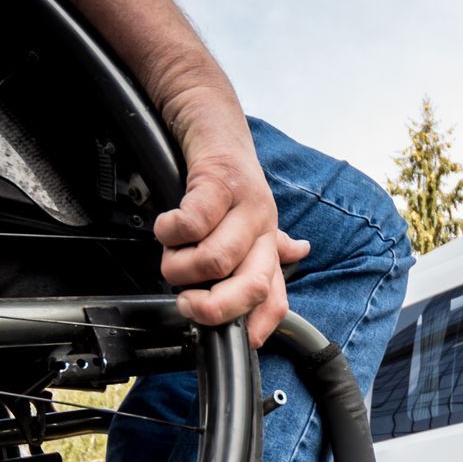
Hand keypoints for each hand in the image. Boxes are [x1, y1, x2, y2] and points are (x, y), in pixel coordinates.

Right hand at [152, 92, 306, 347]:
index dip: (259, 327)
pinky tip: (166, 226)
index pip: (276, 298)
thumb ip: (267, 244)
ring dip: (181, 266)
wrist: (210, 119)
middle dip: (212, 306)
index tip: (235, 342)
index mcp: (268, 243)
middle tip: (186, 301)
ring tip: (170, 254)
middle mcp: (263, 227)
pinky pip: (195, 222)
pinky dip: (171, 231)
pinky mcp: (219, 180)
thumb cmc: (224, 175)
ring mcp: (245, 204)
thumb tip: (296, 256)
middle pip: (250, 287)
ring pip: (217, 260)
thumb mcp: (249, 215)